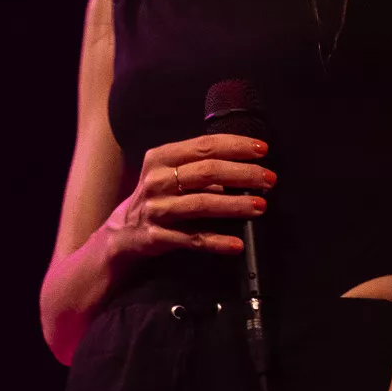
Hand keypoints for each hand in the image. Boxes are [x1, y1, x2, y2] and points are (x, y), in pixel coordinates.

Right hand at [102, 135, 273, 266]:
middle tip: (269, 179)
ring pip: (202, 204)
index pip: (204, 146)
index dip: (236, 146)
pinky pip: (193, 239)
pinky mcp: (157, 236)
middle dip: (243, 174)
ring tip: (261, 206)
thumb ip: (201, 168)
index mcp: (161, 158)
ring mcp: (156, 209)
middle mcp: (156, 181)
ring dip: (235, 205)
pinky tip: (237, 244)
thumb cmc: (157, 198)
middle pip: (207, 173)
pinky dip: (217, 242)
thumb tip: (247, 169)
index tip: (262, 150)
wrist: (122, 233)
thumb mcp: (169, 174)